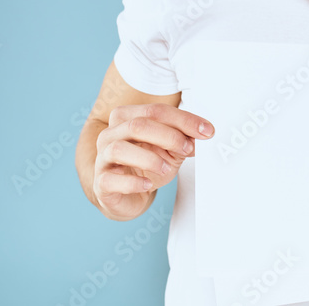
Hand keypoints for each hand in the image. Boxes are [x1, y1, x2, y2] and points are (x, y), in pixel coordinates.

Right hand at [93, 103, 214, 219]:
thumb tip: (204, 132)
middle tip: (188, 148)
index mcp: (126, 118)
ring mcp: (102, 158)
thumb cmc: (147, 167)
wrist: (128, 196)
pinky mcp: (101, 182)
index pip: (155, 111)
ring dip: (149, 158)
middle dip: (168, 136)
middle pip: (138, 125)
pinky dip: (133, 182)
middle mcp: (110, 134)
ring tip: (166, 168)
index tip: (207, 130)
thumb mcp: (170, 150)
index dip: (183, 119)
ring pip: (120, 149)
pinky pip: (111, 179)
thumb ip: (183, 139)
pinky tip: (148, 184)